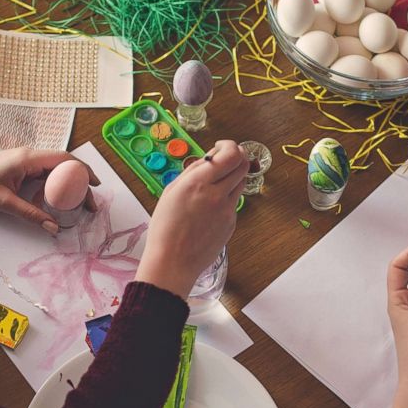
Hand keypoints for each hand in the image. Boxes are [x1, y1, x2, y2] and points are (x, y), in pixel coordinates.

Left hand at [0, 148, 99, 234]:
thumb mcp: (3, 202)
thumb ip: (30, 214)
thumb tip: (53, 227)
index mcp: (28, 159)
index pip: (64, 160)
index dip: (83, 171)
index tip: (95, 185)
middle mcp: (31, 156)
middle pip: (65, 165)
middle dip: (80, 182)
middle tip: (89, 203)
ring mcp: (27, 161)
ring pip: (56, 170)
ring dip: (69, 185)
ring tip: (78, 204)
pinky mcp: (23, 168)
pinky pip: (46, 175)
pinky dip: (56, 187)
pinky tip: (57, 201)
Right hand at [135, 140, 247, 297]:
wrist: (173, 261)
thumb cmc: (165, 229)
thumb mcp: (171, 191)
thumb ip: (192, 172)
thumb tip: (208, 159)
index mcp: (199, 183)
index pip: (231, 154)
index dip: (230, 145)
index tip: (221, 147)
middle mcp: (217, 194)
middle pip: (242, 165)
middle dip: (236, 157)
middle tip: (225, 159)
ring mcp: (227, 210)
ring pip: (241, 182)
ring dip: (232, 176)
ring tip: (215, 182)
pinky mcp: (231, 223)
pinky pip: (234, 202)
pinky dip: (226, 197)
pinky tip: (209, 206)